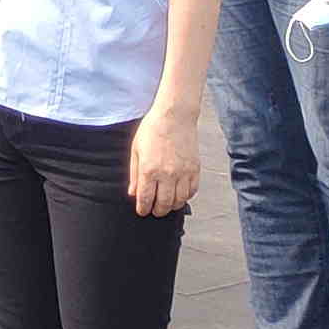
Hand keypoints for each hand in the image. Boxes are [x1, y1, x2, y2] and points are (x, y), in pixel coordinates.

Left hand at [130, 99, 201, 215]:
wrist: (174, 116)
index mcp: (149, 170)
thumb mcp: (136, 150)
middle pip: (164, 203)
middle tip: (154, 211)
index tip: (142, 211)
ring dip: (172, 206)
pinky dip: (186, 197)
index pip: (146, 198)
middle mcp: (167, 174)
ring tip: (167, 205)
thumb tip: (133, 193)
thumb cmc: (152, 130)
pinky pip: (192, 191)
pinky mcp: (195, 170)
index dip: (143, 208)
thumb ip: (134, 174)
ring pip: (179, 200)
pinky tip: (179, 195)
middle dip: (158, 211)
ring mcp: (183, 173)